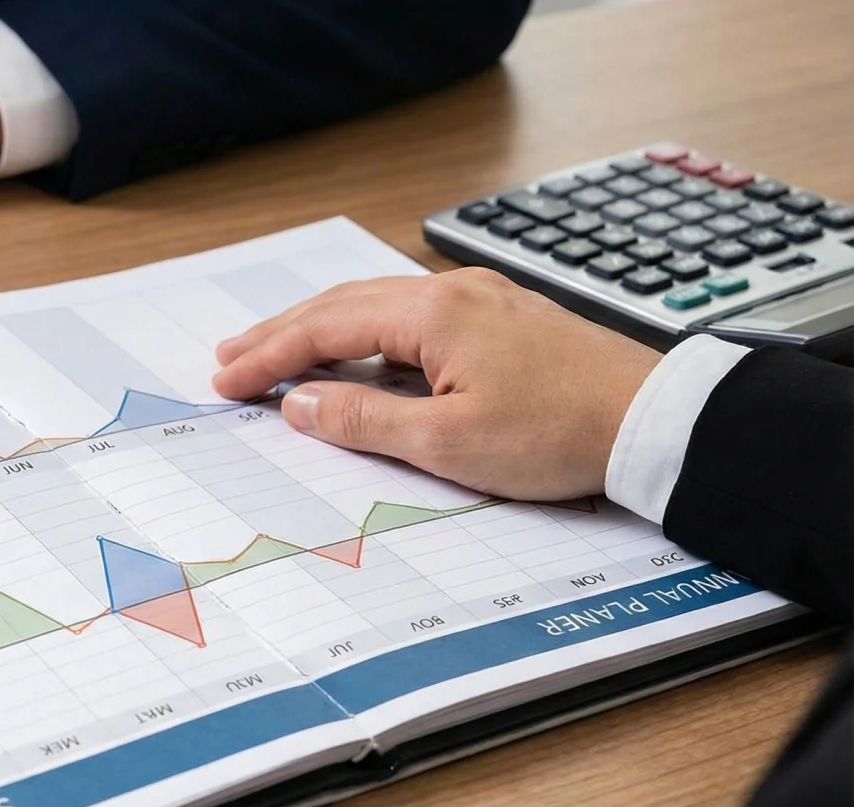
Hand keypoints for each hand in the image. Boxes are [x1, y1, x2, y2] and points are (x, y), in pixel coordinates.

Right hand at [211, 269, 662, 500]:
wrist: (654, 421)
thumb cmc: (558, 433)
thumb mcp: (447, 442)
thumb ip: (363, 418)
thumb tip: (299, 402)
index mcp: (431, 313)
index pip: (324, 328)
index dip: (268, 356)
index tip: (224, 381)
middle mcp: (451, 292)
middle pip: (343, 304)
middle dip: (280, 332)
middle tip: (228, 357)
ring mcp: (480, 301)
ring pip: (376, 306)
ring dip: (320, 330)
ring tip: (276, 353)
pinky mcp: (502, 320)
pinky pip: (412, 317)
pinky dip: (365, 334)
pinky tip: (355, 354)